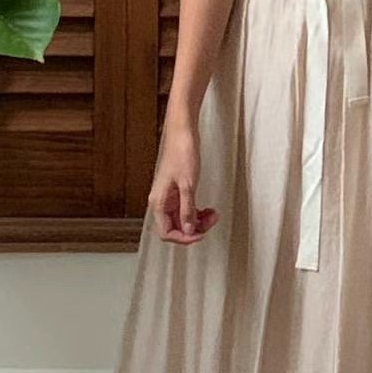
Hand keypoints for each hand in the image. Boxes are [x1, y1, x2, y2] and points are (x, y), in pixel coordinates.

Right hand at [148, 120, 219, 244]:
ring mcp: (169, 197)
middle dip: (194, 228)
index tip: (200, 235)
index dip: (183, 238)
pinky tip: (207, 210)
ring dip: (198, 221)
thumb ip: (187, 210)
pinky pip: (186, 209)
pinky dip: (198, 212)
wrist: (183, 134)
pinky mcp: (177, 191)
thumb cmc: (182, 154)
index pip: (166, 232)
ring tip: (212, 215)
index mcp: (159, 202)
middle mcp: (162, 202)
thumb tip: (188, 230)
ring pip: (183, 219)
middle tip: (210, 222)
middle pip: (176, 227)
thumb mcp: (188, 185)